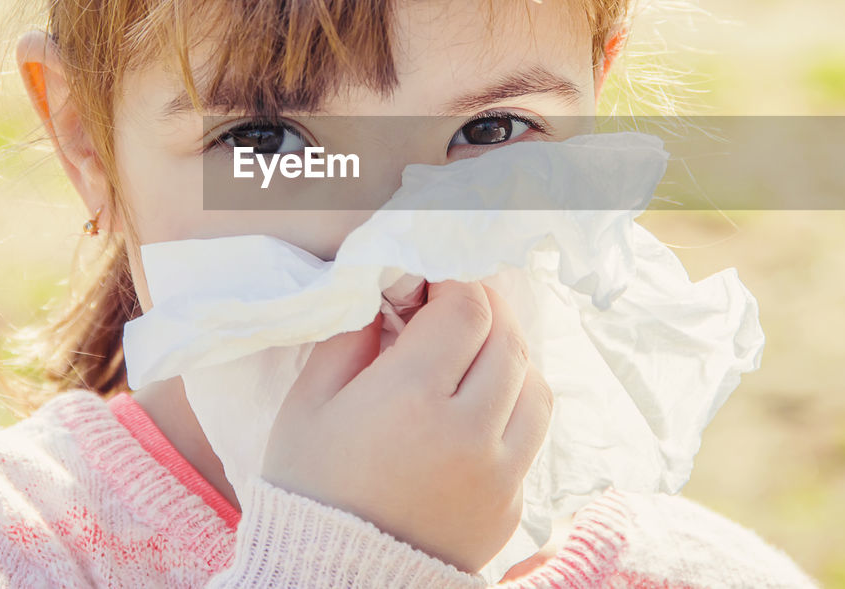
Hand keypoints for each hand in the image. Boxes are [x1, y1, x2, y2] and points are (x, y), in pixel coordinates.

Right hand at [262, 279, 553, 573]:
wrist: (330, 582)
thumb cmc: (309, 488)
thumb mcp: (308, 404)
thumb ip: (351, 338)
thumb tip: (389, 298)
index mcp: (412, 399)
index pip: (468, 310)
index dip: (454, 286)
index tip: (431, 288)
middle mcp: (469, 433)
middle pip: (509, 341)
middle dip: (487, 311)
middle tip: (457, 307)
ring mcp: (498, 475)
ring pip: (536, 387)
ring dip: (511, 357)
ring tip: (475, 353)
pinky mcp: (509, 507)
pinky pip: (531, 437)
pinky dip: (514, 408)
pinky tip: (479, 406)